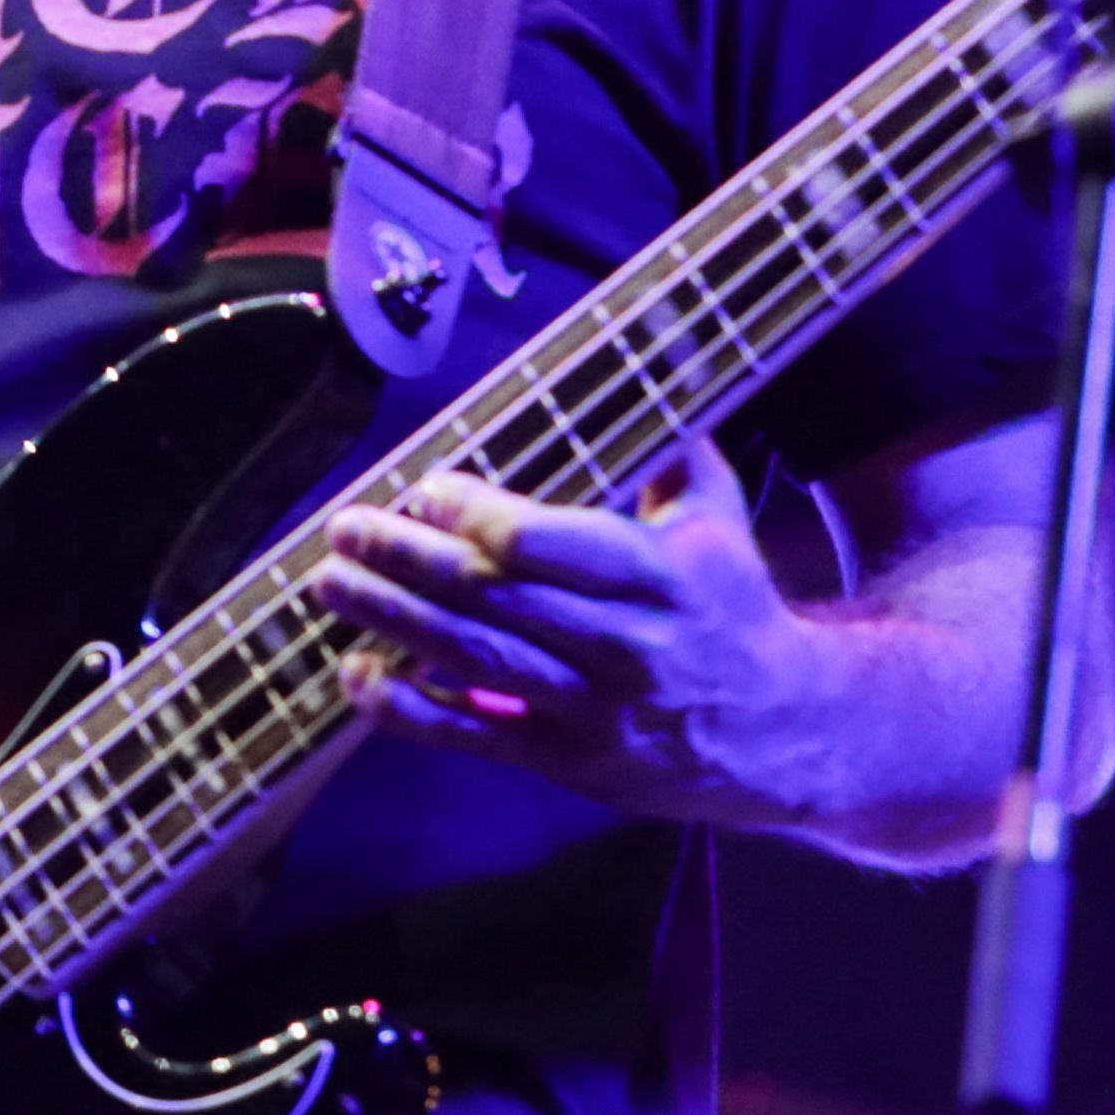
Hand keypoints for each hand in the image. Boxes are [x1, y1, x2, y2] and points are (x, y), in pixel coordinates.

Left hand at [316, 437, 854, 826]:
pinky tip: (357, 677)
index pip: (545, 541)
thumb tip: (636, 353)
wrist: (785, 731)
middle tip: (346, 527)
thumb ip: (666, 446)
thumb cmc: (733, 603)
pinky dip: (410, 710)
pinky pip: (476, 734)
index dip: (473, 515)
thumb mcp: (719, 517)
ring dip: (392, 619)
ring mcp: (594, 708)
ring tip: (329, 584)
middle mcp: (625, 642)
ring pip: (474, 660)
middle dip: (408, 559)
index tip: (426, 487)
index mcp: (658, 573)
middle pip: (494, 598)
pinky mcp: (570, 761)